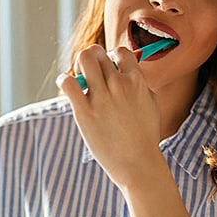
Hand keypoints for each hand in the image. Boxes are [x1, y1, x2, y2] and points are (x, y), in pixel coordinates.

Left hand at [58, 46, 201, 216]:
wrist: (138, 164)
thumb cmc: (145, 136)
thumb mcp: (152, 104)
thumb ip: (140, 84)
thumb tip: (127, 69)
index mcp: (137, 82)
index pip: (120, 51)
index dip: (113, 56)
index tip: (110, 68)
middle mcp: (119, 86)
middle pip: (98, 53)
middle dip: (93, 58)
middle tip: (91, 72)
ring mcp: (101, 99)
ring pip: (83, 60)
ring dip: (79, 65)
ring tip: (80, 79)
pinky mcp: (85, 113)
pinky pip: (68, 83)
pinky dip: (64, 80)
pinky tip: (68, 87)